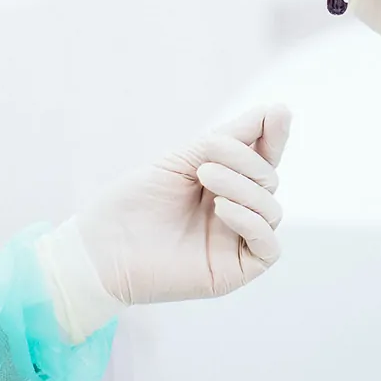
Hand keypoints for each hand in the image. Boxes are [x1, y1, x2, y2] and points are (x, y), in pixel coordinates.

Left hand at [75, 105, 291, 305]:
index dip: (274, 135)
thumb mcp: (180, 159)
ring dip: (244, 187)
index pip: (262, 157)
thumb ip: (226, 139)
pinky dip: (251, 222)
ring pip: (271, 209)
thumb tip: (274, 112)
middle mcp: (236, 209)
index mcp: (224, 182)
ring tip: (206, 177)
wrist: (101, 247)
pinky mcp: (236, 269)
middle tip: (206, 162)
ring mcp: (237, 240)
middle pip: (269, 179)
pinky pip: (268, 246)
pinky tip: (222, 209)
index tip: (278, 113)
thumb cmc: (134, 202)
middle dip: (246, 162)